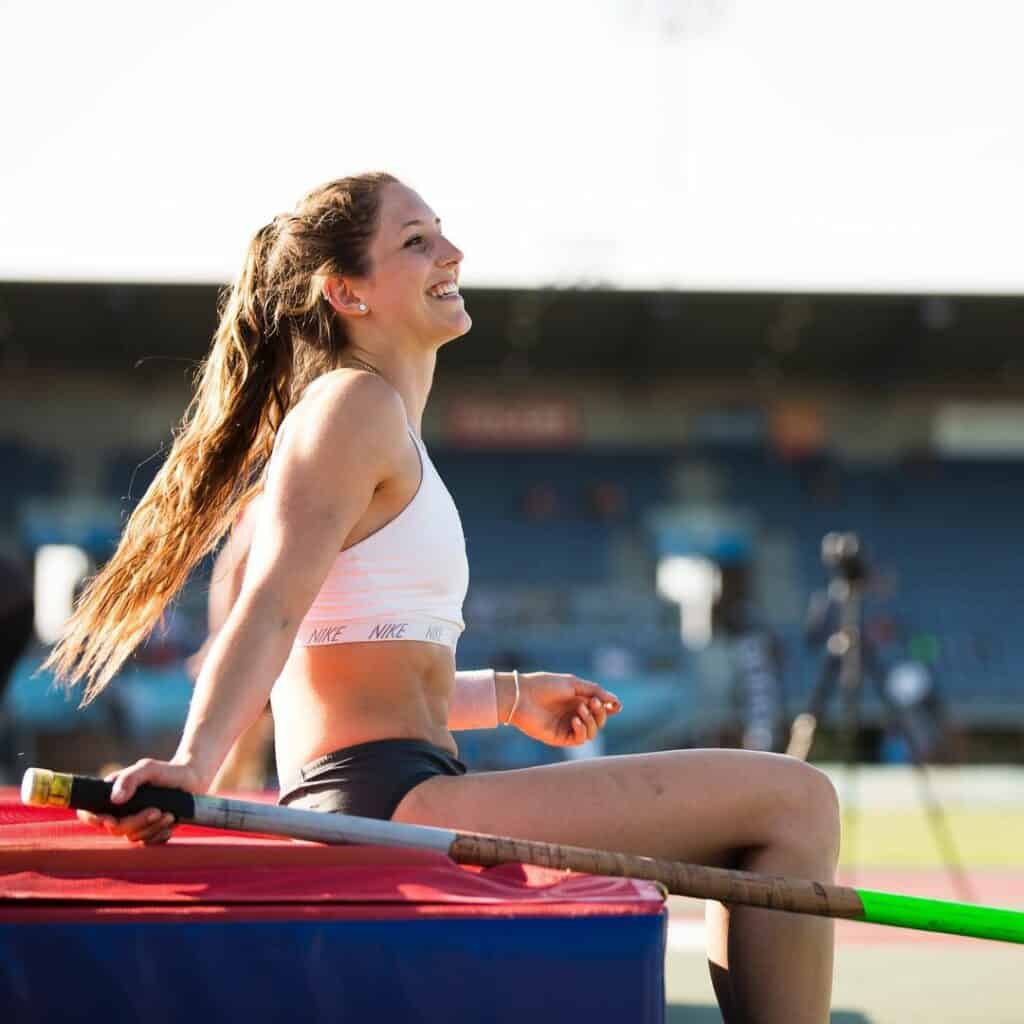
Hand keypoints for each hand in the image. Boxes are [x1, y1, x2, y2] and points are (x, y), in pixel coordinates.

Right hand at [77, 758, 203, 845]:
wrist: (191, 780)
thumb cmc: (167, 772)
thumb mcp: (148, 768)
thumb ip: (129, 779)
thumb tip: (114, 799)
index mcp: (111, 796)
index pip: (89, 813)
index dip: (93, 820)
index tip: (110, 820)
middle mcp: (119, 813)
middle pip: (115, 829)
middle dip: (136, 822)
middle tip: (156, 811)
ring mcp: (134, 824)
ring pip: (133, 837)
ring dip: (152, 828)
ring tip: (169, 814)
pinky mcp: (150, 832)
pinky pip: (148, 843)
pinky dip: (159, 836)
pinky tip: (170, 824)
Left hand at [509, 672, 621, 747]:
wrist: (522, 696)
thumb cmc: (545, 685)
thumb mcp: (574, 684)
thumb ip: (595, 691)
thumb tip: (616, 701)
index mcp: (577, 700)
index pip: (600, 709)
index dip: (609, 708)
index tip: (616, 705)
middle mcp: (573, 715)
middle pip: (598, 721)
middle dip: (600, 713)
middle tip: (594, 703)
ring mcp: (567, 727)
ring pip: (591, 733)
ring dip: (591, 721)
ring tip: (580, 710)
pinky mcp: (559, 738)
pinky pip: (579, 740)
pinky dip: (582, 730)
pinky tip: (576, 720)